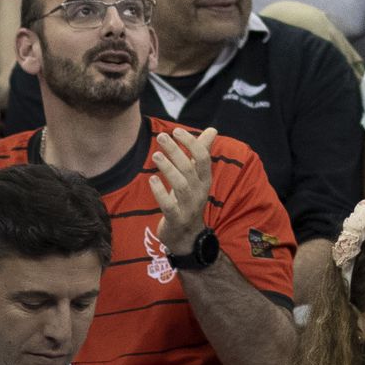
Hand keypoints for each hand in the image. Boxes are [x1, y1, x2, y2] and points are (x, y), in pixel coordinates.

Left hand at [148, 126, 218, 254]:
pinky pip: (169, 205)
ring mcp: (189, 206)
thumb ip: (201, 153)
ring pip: (180, 185)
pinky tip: (152, 179)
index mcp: (205, 179)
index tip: (177, 131)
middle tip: (161, 137)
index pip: (203, 158)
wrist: (187, 235)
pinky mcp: (176, 219)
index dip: (191, 143)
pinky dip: (160, 191)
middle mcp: (200, 191)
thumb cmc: (189, 199)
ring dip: (168, 168)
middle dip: (176, 151)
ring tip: (156, 155)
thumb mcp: (197, 176)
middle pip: (189, 168)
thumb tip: (212, 130)